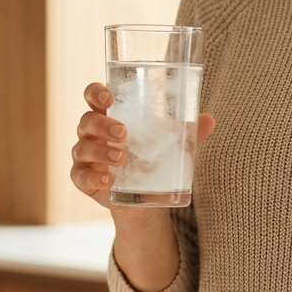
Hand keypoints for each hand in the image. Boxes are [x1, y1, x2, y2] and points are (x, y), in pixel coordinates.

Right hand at [69, 82, 213, 210]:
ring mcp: (85, 157)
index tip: (109, 96)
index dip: (95, 92)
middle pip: (86, 121)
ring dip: (100, 151)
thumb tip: (211, 120)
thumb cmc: (152, 160)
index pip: (93, 96)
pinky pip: (80, 177)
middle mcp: (91, 134)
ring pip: (81, 148)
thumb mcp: (170, 145)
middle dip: (102, 125)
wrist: (145, 198)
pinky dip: (92, 177)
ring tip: (121, 159)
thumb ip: (188, 132)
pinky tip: (108, 179)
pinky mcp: (84, 180)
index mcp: (108, 116)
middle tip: (124, 134)